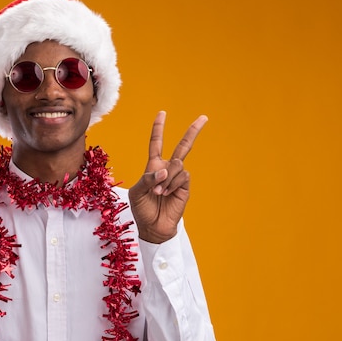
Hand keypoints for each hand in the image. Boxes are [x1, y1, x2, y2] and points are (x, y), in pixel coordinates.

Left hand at [128, 111, 206, 243]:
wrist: (153, 227)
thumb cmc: (142, 209)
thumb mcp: (137, 192)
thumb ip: (148, 178)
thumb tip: (165, 170)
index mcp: (153, 166)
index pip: (156, 143)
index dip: (158, 128)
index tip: (162, 113)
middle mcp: (167, 169)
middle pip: (182, 146)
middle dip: (193, 131)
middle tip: (204, 117)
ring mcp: (177, 177)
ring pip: (177, 164)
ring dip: (166, 178)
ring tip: (159, 192)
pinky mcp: (185, 187)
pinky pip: (182, 176)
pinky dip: (172, 184)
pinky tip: (166, 194)